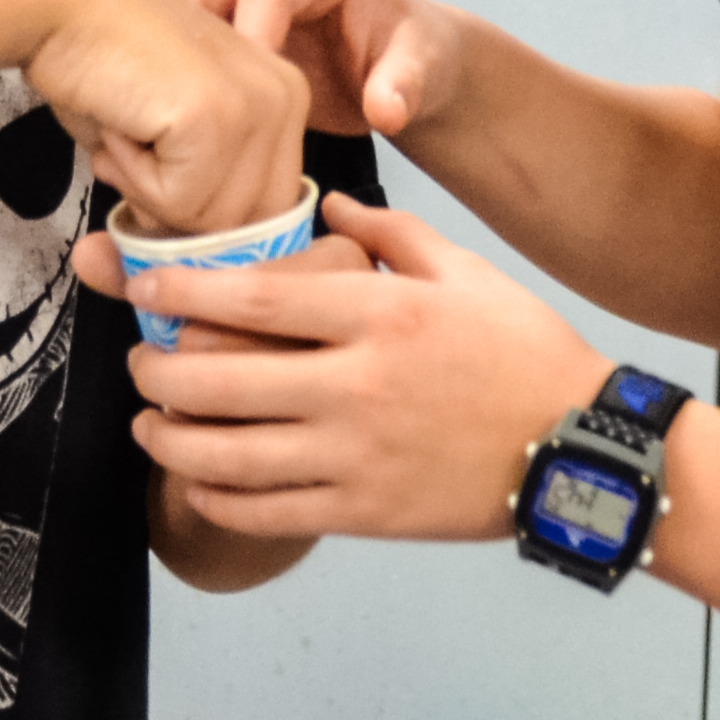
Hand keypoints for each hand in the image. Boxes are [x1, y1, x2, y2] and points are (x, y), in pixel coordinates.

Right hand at [25, 0, 310, 238]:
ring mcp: (259, 107)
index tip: (154, 175)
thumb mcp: (170, 140)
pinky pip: (179, 203)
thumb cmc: (99, 62)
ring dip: (149, 192)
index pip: (268, 208)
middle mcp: (287, 99)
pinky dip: (134, 178)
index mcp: (284, 98)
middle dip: (178, 211)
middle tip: (130, 149)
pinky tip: (122, 121)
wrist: (58, 5)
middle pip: (248, 223)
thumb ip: (199, 194)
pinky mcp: (219, 118)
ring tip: (126, 126)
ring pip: (213, 220)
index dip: (205, 215)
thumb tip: (196, 258)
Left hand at [121, 196, 613, 543]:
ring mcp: (358, 456)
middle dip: (159, 372)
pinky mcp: (366, 514)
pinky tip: (198, 485)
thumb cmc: (524, 353)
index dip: (184, 292)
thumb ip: (391, 231)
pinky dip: (218, 500)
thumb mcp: (465, 272)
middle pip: (222, 380)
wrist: (581, 448)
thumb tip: (329, 206)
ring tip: (150, 425)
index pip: (256, 298)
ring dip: (172, 441)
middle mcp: (358, 386)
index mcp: (380, 315)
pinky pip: (268, 512)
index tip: (142, 288)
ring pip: (230, 456)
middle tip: (139, 363)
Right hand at [171, 0, 459, 143]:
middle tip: (167, 105)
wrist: (407, 63)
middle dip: (180, 45)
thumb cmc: (414, 54)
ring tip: (151, 112)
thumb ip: (404, 87)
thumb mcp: (422, 69)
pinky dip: (168, 72)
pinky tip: (160, 113)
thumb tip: (387, 110)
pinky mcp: (225, 20)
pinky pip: (182, 39)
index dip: (245, 45)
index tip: (235, 102)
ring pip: (181, 11)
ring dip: (163, 59)